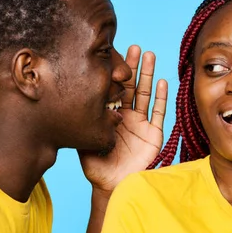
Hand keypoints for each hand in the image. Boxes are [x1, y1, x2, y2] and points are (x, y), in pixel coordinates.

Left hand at [78, 45, 167, 193]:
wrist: (113, 186)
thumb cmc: (98, 167)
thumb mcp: (84, 142)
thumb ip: (82, 125)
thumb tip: (69, 105)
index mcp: (111, 115)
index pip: (114, 89)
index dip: (115, 73)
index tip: (114, 55)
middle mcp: (127, 116)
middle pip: (131, 86)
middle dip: (132, 67)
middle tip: (133, 47)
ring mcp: (141, 123)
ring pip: (145, 94)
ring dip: (147, 75)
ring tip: (149, 55)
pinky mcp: (154, 133)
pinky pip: (159, 113)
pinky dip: (161, 97)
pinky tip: (161, 81)